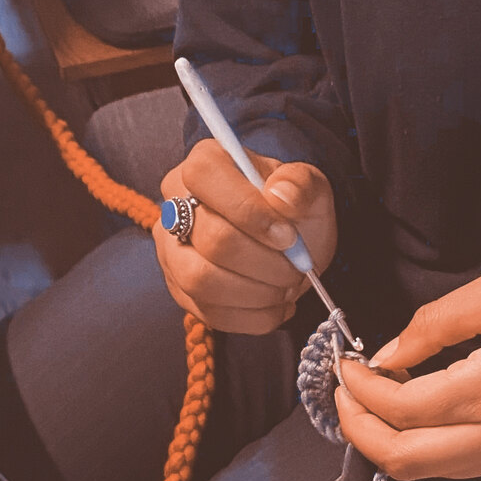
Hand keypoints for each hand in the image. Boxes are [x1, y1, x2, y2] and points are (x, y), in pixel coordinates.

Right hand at [156, 138, 336, 333]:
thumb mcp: (308, 188)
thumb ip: (301, 183)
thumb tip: (281, 196)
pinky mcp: (179, 289)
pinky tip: (276, 307)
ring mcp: (171, 250)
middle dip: (265, 263)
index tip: (288, 237)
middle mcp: (175, 204)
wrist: (288, 246)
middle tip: (296, 269)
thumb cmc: (292, 211)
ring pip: (201, 280)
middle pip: (212, 239)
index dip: (251, 213)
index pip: (206, 179)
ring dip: (257, 293)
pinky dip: (253, 317)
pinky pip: (208, 312)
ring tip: (286, 289)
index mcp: (205, 163)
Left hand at [333, 263, 480, 479]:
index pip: (402, 408)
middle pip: (404, 461)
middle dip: (359, 430)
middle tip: (343, 392)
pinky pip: (462, 465)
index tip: (345, 364)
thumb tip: (388, 353)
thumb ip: (439, 322)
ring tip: (373, 398)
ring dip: (391, 441)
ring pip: (431, 472)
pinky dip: (428, 442)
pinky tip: (420, 406)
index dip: (360, 390)